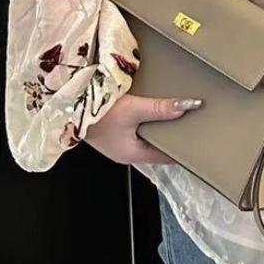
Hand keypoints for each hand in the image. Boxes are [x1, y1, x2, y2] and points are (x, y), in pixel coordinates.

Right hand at [83, 92, 202, 165]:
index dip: (180, 147)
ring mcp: (117, 142)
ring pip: (145, 136)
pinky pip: (134, 128)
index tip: (195, 139)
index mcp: (132, 154)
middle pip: (155, 145)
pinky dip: (145, 120)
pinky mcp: (111, 131)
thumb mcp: (132, 110)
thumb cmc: (96, 114)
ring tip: (173, 112)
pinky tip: (150, 107)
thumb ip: (159, 109)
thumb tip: (187, 106)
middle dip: (170, 134)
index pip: (164, 157)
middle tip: (189, 122)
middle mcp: (125, 151)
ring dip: (157, 125)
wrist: (68, 107)